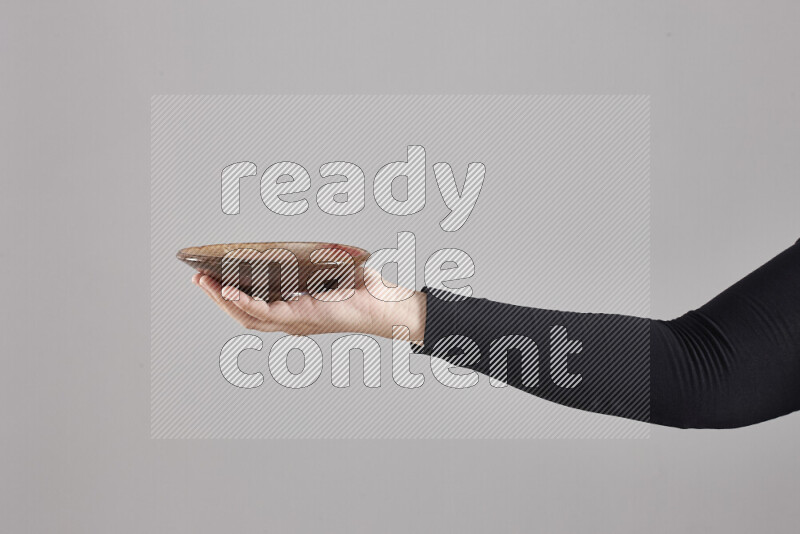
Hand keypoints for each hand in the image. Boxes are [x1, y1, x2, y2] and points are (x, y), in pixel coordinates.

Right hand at [193, 270, 426, 341]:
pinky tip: (227, 290)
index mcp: (293, 311)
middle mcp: (290, 321)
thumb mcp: (329, 271)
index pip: (252, 308)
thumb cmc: (363, 290)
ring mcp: (293, 322)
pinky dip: (242, 302)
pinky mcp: (301, 317)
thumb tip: (296, 242)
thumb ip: (310, 261)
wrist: (385, 304)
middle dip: (215, 297)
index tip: (210, 278)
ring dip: (220, 299)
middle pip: (241, 314)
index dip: (228, 296)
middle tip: (197, 277)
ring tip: (202, 281)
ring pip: (245, 315)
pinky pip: (263, 313)